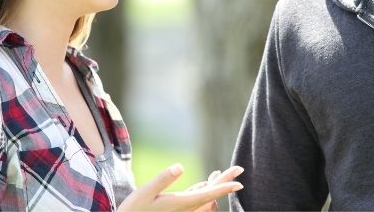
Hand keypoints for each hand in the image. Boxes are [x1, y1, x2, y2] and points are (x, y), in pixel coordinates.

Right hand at [118, 163, 243, 210]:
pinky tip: (204, 185)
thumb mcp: (146, 192)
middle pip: (210, 194)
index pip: (208, 194)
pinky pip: (194, 201)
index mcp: (180, 204)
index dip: (224, 187)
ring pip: (204, 198)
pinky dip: (202, 191)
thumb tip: (180, 166)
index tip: (239, 182)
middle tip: (239, 169)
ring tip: (223, 173)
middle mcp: (184, 209)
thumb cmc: (134, 210)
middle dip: (224, 182)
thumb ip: (163, 179)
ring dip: (214, 185)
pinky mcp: (175, 211)